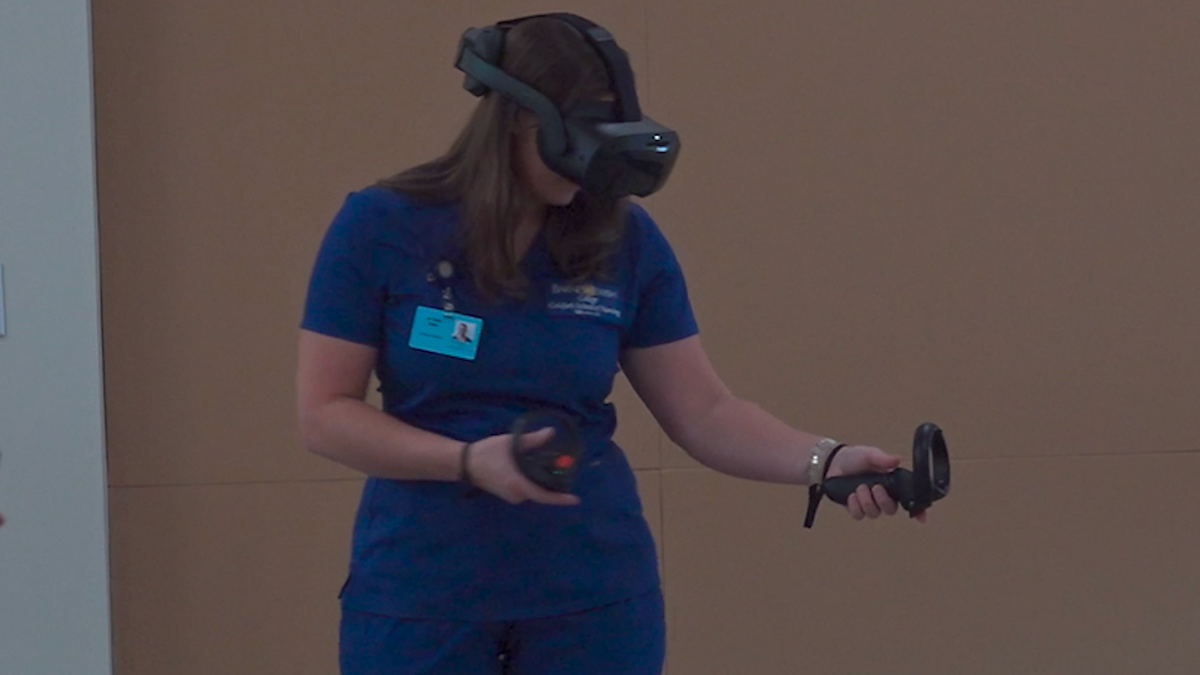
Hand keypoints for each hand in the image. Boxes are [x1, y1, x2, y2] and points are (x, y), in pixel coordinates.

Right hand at [463, 427, 580, 506]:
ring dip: (541, 482)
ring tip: (549, 466)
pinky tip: (534, 469)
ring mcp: (511, 496)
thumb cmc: (488, 452)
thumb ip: (533, 440)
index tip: (575, 499)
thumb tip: (552, 432)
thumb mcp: (512, 443)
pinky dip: (532, 483)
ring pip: (532, 491)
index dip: (561, 499)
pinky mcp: (506, 494)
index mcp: (519, 485)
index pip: (544, 496)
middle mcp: (517, 495)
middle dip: (553, 484)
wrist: (465, 463)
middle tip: (562, 469)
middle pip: (540, 493)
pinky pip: (525, 490)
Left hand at [825, 445, 926, 522]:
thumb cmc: (855, 458)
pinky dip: (855, 506)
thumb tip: (897, 459)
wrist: (834, 462)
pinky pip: (858, 515)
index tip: (922, 518)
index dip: (918, 511)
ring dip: (867, 501)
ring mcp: (868, 504)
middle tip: (875, 487)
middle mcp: (882, 496)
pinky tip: (851, 495)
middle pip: (891, 510)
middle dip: (883, 500)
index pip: (909, 499)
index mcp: (891, 484)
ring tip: (859, 487)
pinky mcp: (854, 508)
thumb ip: (883, 459)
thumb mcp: (870, 454)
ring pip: (874, 513)